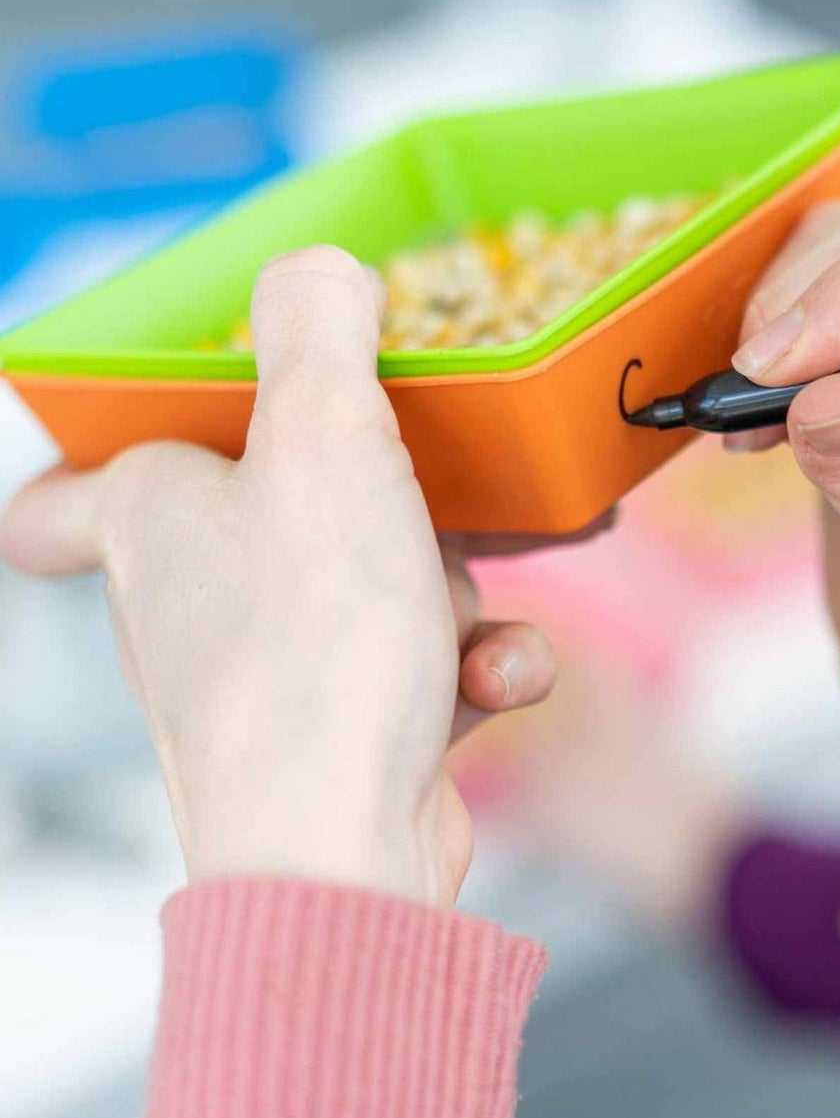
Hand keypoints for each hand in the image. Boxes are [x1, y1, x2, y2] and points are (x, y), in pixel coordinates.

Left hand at [0, 248, 607, 905]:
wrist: (346, 850)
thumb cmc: (312, 652)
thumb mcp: (324, 440)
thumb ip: (318, 332)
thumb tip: (316, 267)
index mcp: (154, 522)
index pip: (64, 492)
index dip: (97, 451)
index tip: (171, 423)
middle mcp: (195, 602)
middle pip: (278, 513)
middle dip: (379, 501)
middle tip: (419, 484)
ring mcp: (272, 673)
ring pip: (374, 586)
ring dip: (448, 587)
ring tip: (465, 606)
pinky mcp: (347, 733)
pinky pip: (422, 665)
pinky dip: (474, 663)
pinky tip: (498, 678)